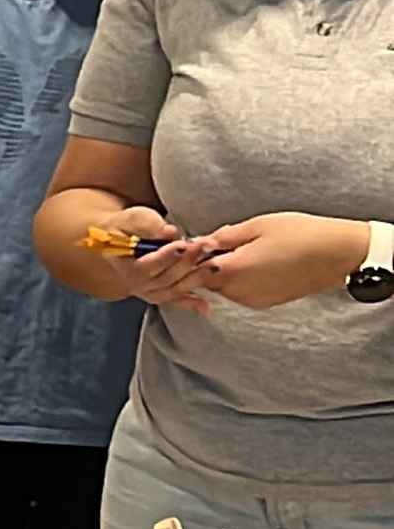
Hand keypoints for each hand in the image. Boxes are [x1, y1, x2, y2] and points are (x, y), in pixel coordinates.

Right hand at [100, 206, 221, 312]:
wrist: (111, 242)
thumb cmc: (120, 228)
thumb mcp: (129, 220)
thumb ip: (148, 225)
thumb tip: (170, 232)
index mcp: (122, 265)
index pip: (144, 266)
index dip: (165, 256)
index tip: (182, 245)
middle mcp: (133, 283)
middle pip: (162, 279)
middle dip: (186, 263)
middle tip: (204, 248)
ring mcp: (144, 290)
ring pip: (170, 290)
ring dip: (193, 280)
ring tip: (212, 266)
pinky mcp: (154, 292)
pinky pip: (172, 300)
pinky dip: (188, 303)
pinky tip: (204, 305)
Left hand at [198, 212, 372, 309]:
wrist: (339, 254)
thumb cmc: (302, 234)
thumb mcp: (259, 225)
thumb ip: (225, 236)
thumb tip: (200, 241)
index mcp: (233, 269)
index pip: (193, 269)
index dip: (189, 256)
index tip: (193, 243)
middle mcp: (238, 291)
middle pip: (204, 280)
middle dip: (203, 264)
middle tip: (218, 243)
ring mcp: (251, 300)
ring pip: (221, 287)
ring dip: (222, 272)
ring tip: (243, 250)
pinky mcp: (264, 303)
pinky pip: (239, 292)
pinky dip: (238, 279)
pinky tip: (255, 262)